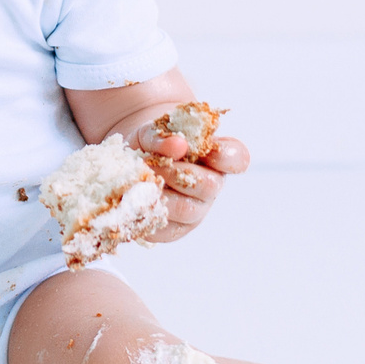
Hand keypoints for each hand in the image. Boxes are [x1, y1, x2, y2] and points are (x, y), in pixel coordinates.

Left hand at [143, 127, 247, 243]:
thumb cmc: (147, 146)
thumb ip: (163, 136)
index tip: (211, 151)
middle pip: (209, 185)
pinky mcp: (174, 230)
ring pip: (187, 210)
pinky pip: (165, 228)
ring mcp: (195, 211)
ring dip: (160, 194)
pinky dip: (147, 213)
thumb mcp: (150, 133)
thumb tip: (178, 145)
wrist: (127, 167)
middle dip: (179, 173)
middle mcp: (211, 185)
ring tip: (139, 181)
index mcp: (215, 157)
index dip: (227, 157)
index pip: (237, 158)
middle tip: (153, 164)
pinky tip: (134, 201)